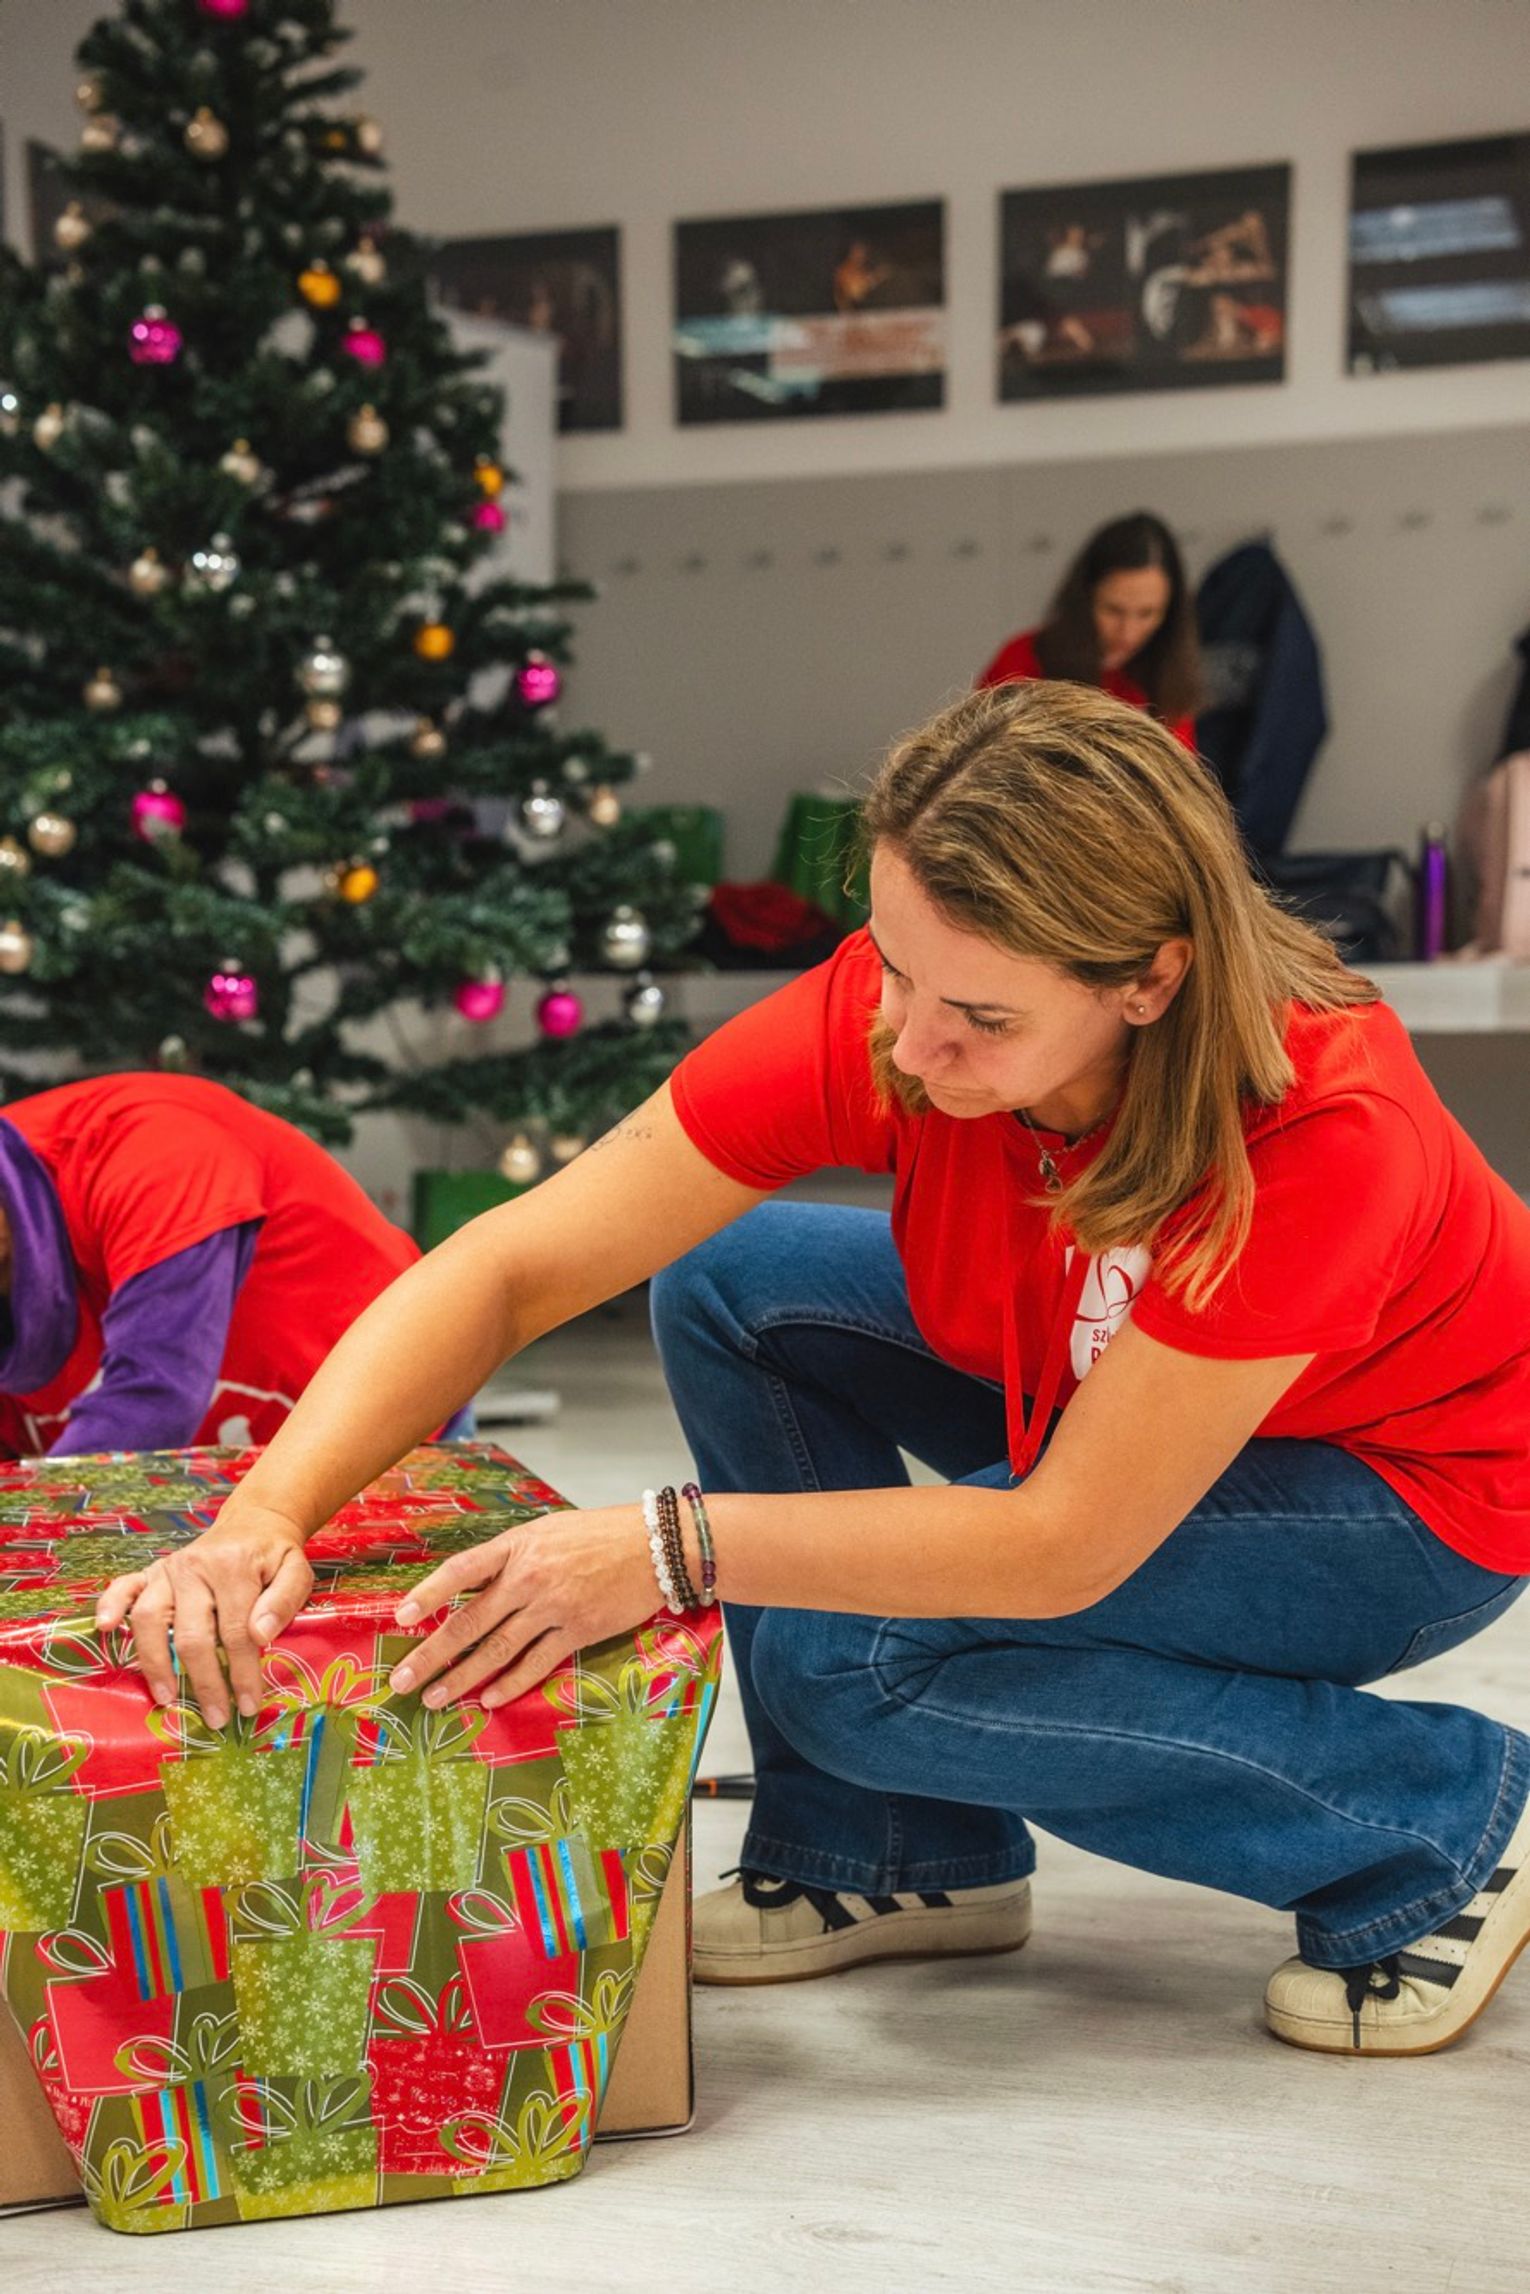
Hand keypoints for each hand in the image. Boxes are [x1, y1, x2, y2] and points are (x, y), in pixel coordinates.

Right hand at [95, 1502, 314, 1727]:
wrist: (253, 1523)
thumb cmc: (273, 1555)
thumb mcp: (296, 1570)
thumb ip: (284, 1601)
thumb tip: (260, 1635)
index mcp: (233, 1568)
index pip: (236, 1632)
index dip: (242, 1674)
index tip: (247, 1705)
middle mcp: (194, 1567)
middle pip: (192, 1634)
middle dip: (205, 1681)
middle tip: (215, 1717)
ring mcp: (168, 1570)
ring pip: (150, 1618)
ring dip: (156, 1663)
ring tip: (168, 1697)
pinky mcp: (151, 1571)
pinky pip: (124, 1587)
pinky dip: (110, 1605)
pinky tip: (104, 1629)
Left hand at [386, 1503, 655, 1709]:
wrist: (656, 1545)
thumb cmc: (600, 1535)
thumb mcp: (547, 1532)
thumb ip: (512, 1558)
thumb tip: (474, 1588)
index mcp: (518, 1545)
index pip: (461, 1570)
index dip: (428, 1594)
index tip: (399, 1617)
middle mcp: (530, 1576)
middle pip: (469, 1621)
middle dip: (431, 1655)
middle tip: (402, 1681)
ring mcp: (554, 1606)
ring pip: (497, 1649)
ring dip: (462, 1678)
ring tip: (435, 1699)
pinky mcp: (579, 1630)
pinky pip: (537, 1663)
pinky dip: (511, 1684)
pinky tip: (489, 1699)